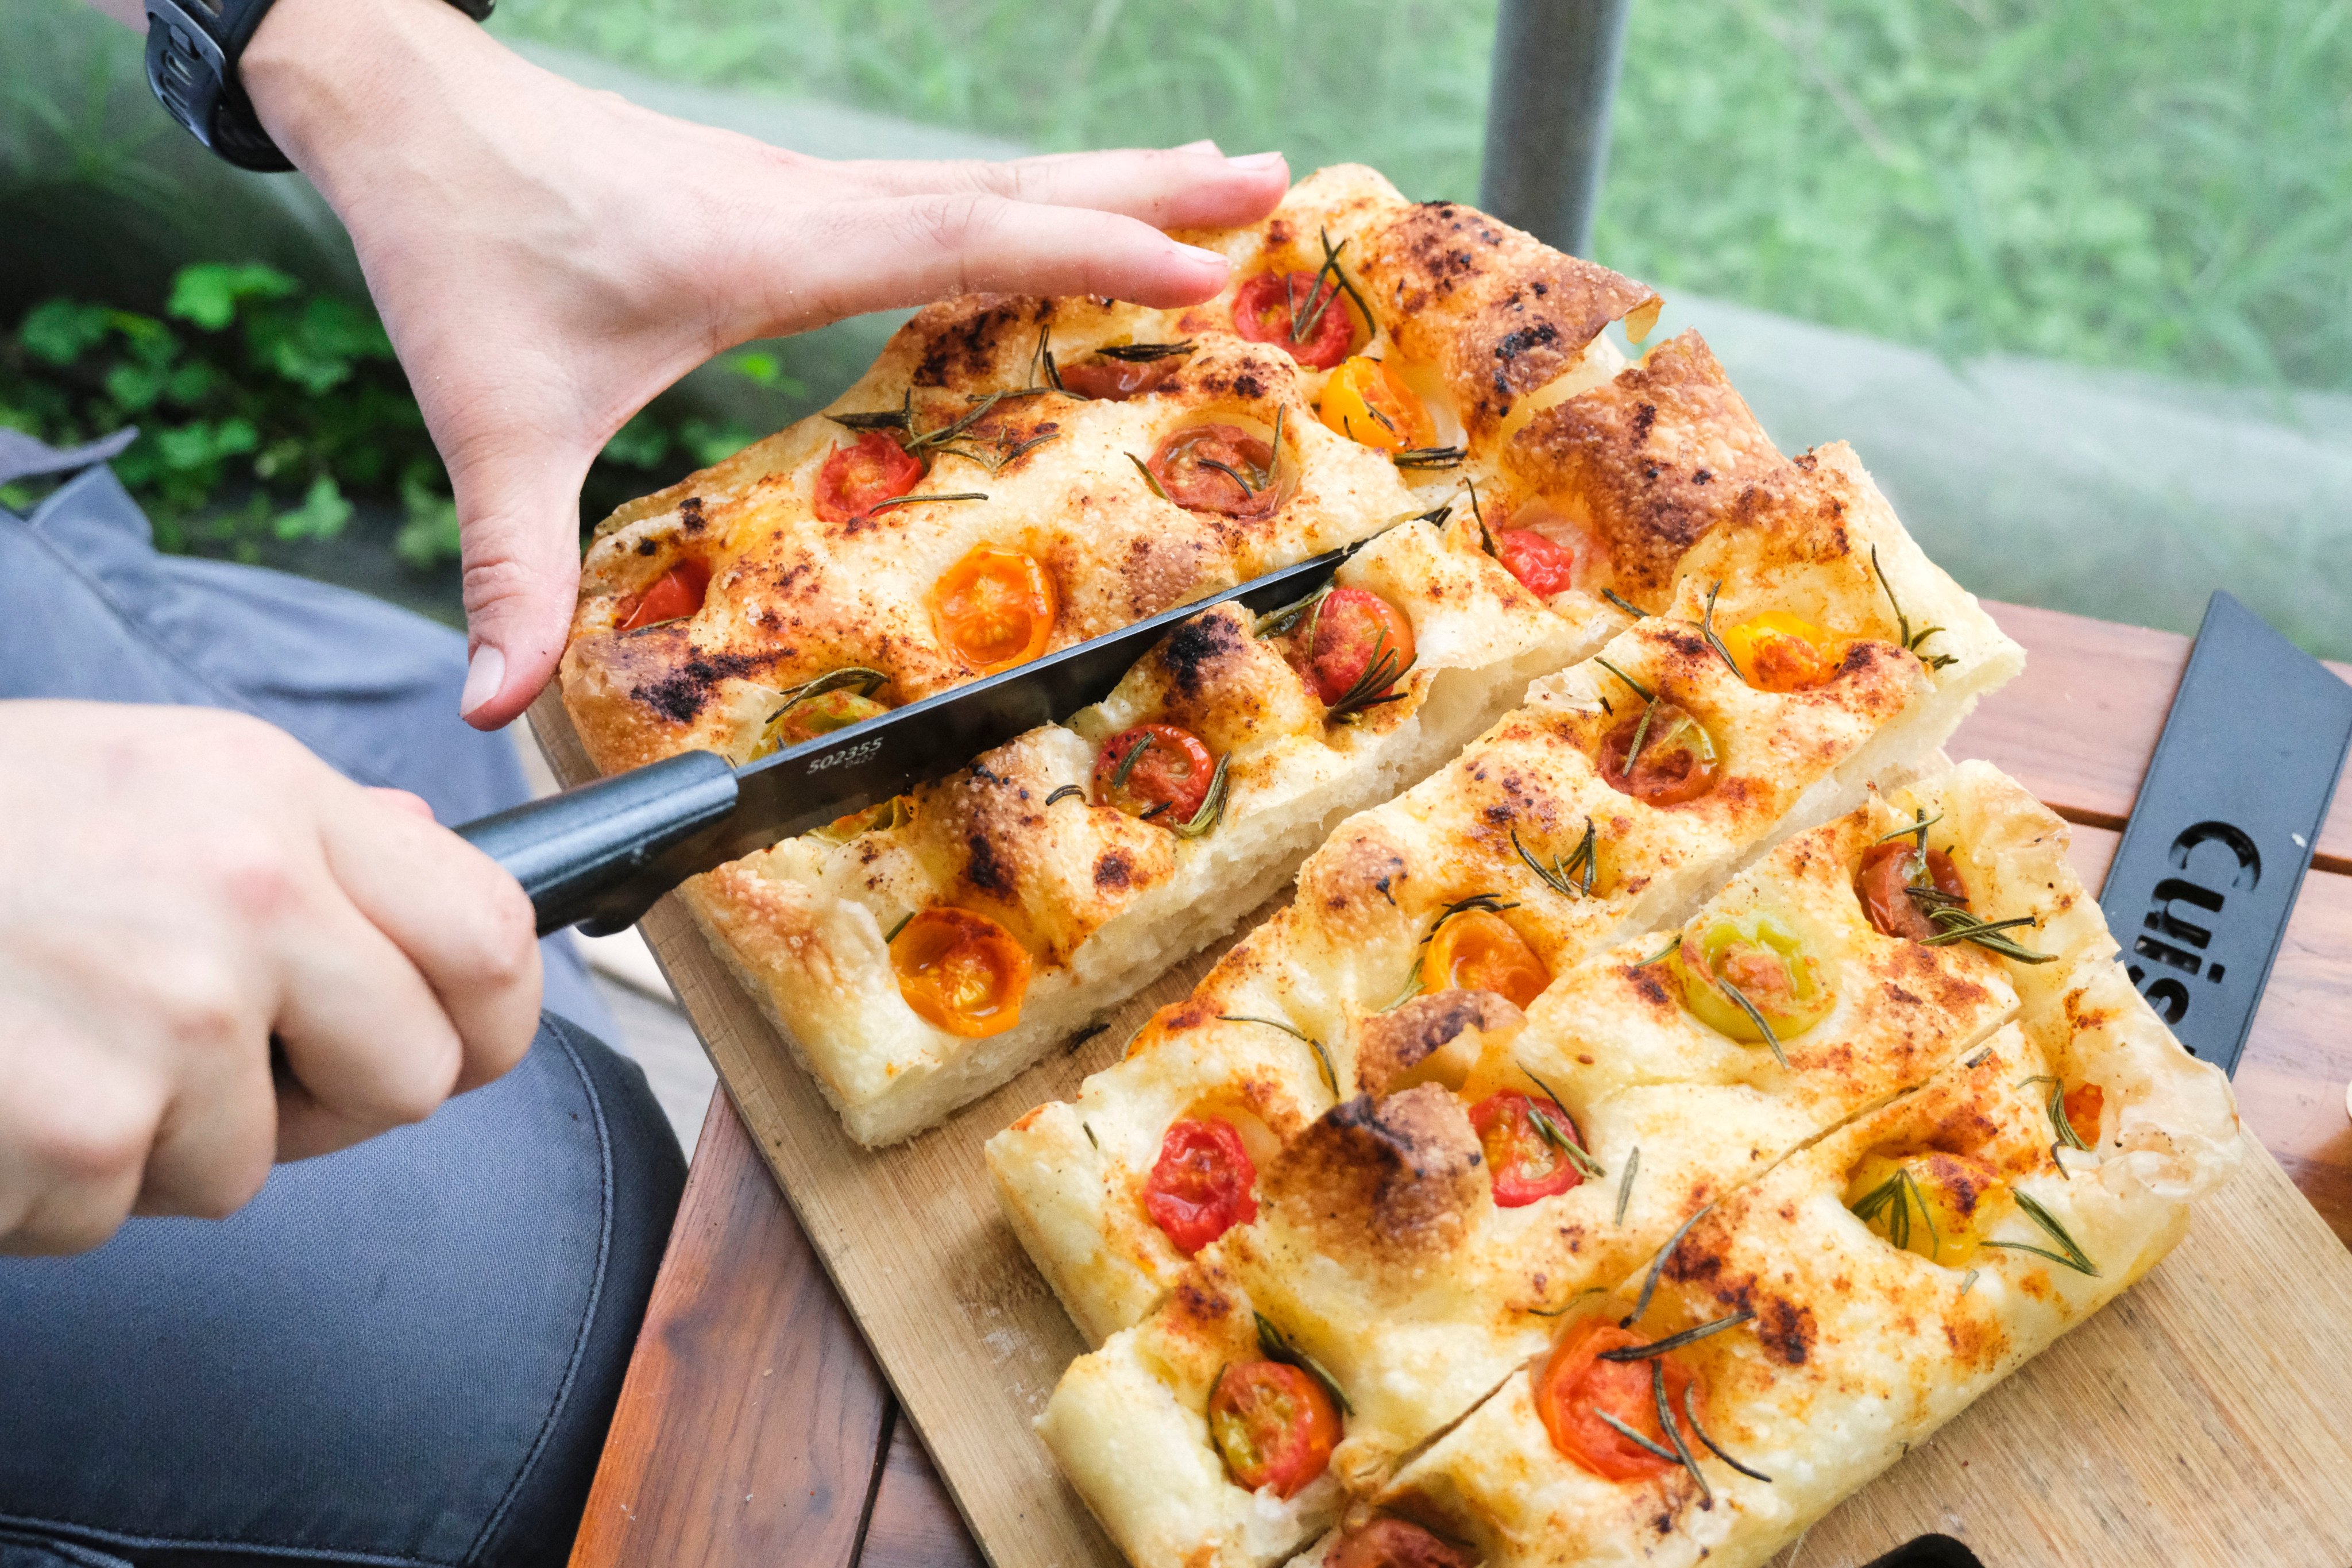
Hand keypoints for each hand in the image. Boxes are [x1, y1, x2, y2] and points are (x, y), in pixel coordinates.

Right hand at [0, 702, 540, 1252]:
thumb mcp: (151, 774)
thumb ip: (307, 833)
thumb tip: (444, 873)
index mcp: (276, 801)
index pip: (493, 941)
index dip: (490, 1020)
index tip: (451, 1043)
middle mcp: (246, 900)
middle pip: (414, 1080)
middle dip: (329, 1102)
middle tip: (218, 1065)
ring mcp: (170, 1019)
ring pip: (251, 1168)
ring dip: (160, 1144)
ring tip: (54, 1044)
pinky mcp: (83, 1131)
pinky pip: (118, 1215)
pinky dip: (51, 1186)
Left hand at [238, 0, 1289, 728]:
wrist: (401, 108)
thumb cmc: (457, 248)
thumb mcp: (488, 420)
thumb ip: (507, 565)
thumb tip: (492, 705)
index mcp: (776, 251)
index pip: (967, 241)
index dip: (1092, 248)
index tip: (1207, 264)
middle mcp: (815, 205)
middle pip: (1017, 187)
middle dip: (1154, 186)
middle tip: (1277, 182)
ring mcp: (808, 190)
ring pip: (991, 176)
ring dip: (1110, 174)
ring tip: (1222, 177)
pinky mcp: (787, 196)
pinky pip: (944, 193)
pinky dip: (1034, 196)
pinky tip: (1066, 213)